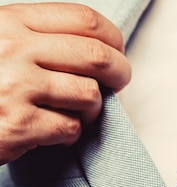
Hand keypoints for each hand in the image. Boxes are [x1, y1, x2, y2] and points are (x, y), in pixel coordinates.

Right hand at [0, 3, 130, 164]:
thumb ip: (32, 36)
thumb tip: (95, 44)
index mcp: (9, 22)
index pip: (83, 19)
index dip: (112, 37)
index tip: (117, 51)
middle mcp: (13, 49)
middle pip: (96, 56)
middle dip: (120, 72)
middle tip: (119, 83)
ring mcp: (15, 87)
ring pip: (88, 94)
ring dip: (91, 107)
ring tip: (76, 111)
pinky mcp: (18, 125)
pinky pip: (69, 128)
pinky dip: (68, 133)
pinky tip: (51, 131)